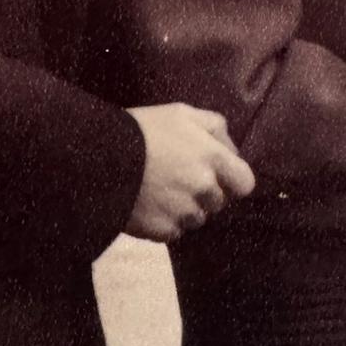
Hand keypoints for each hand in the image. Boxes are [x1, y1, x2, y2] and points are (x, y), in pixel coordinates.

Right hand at [125, 103, 255, 241]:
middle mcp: (205, 190)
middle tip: (180, 179)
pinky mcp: (163, 232)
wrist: (100, 157)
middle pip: (219, 202)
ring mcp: (184, 214)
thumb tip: (231, 149)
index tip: (218, 175)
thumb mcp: (182, 113)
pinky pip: (174, 232)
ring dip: (186, 209)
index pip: (245, 183)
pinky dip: (165, 222)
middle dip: (206, 193)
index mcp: (214, 160)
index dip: (233, 180)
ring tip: (161, 191)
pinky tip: (149, 204)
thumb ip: (214, 127)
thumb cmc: (143, 129)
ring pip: (197, 219)